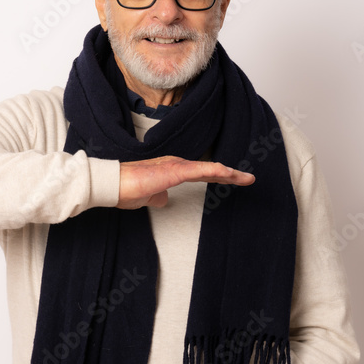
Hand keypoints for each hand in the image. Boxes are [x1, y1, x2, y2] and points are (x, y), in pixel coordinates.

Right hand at [118, 156, 254, 208]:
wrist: (114, 185)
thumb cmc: (127, 190)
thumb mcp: (149, 196)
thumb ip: (158, 196)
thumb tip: (164, 199)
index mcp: (172, 170)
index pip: (201, 173)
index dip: (218, 176)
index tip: (234, 180)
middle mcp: (177, 164)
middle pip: (210, 169)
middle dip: (230, 174)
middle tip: (248, 179)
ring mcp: (176, 166)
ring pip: (209, 168)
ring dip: (229, 173)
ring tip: (246, 178)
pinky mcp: (174, 170)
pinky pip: (200, 170)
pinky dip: (216, 171)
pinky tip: (229, 174)